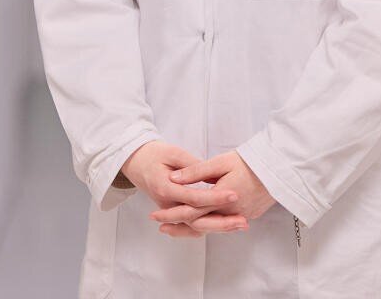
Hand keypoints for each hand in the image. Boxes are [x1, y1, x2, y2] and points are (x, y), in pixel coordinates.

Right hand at [121, 141, 248, 237]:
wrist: (136, 163)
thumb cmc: (154, 154)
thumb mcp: (172, 152)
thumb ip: (191, 165)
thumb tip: (209, 175)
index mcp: (166, 188)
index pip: (194, 197)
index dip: (215, 197)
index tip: (234, 194)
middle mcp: (167, 204)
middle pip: (196, 219)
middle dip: (222, 221)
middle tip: (243, 220)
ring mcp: (170, 210)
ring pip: (195, 225)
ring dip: (218, 227)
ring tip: (240, 224)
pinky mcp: (174, 211)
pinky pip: (191, 224)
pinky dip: (208, 226)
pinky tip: (226, 226)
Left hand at [152, 150, 275, 237]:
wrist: (279, 169)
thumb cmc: (250, 161)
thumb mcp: (222, 161)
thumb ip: (197, 171)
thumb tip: (174, 178)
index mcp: (222, 199)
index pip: (191, 211)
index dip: (172, 213)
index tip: (156, 214)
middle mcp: (230, 213)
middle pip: (198, 224)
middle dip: (177, 225)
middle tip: (160, 224)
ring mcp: (240, 217)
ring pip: (210, 227)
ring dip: (190, 228)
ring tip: (173, 227)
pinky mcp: (248, 215)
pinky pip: (222, 225)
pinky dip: (208, 224)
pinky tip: (200, 221)